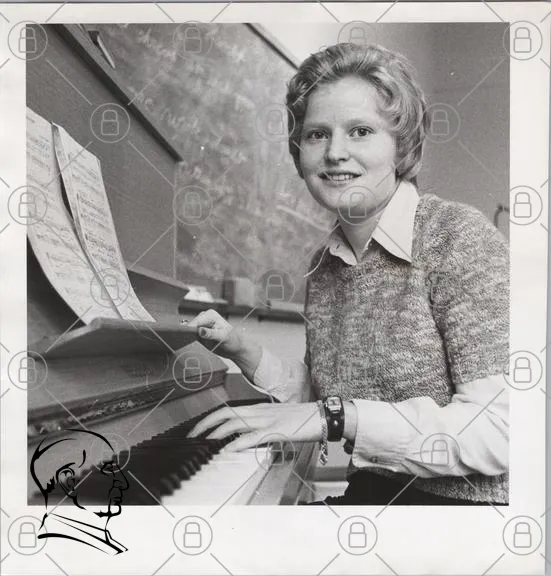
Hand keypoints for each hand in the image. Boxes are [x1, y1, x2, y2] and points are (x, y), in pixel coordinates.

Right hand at [186, 309, 242, 358]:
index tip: (186, 337)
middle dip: (189, 334)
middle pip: (190, 325)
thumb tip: (201, 331)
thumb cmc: (233, 340)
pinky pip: (190, 336)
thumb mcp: (223, 337)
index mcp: (210, 315)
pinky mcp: (198, 333)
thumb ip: (211, 334)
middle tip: (190, 342)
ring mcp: (201, 325)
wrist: (235, 348)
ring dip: (188, 337)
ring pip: (188, 331)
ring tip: (195, 344)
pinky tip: (193, 344)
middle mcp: (204, 318)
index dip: (190, 329)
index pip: (196, 321)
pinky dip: (190, 340)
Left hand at [187, 402, 322, 451]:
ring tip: (204, 442)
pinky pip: (253, 436)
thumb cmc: (304, 419)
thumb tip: (249, 437)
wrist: (323, 416)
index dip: (211, 418)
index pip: (229, 410)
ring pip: (235, 422)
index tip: (200, 428)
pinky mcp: (277, 431)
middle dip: (206, 423)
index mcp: (260, 409)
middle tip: (193, 435)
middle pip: (226, 413)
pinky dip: (238, 443)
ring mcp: (267, 420)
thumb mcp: (278, 420)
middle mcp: (260, 411)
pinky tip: (228, 449)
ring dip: (216, 432)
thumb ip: (262, 426)